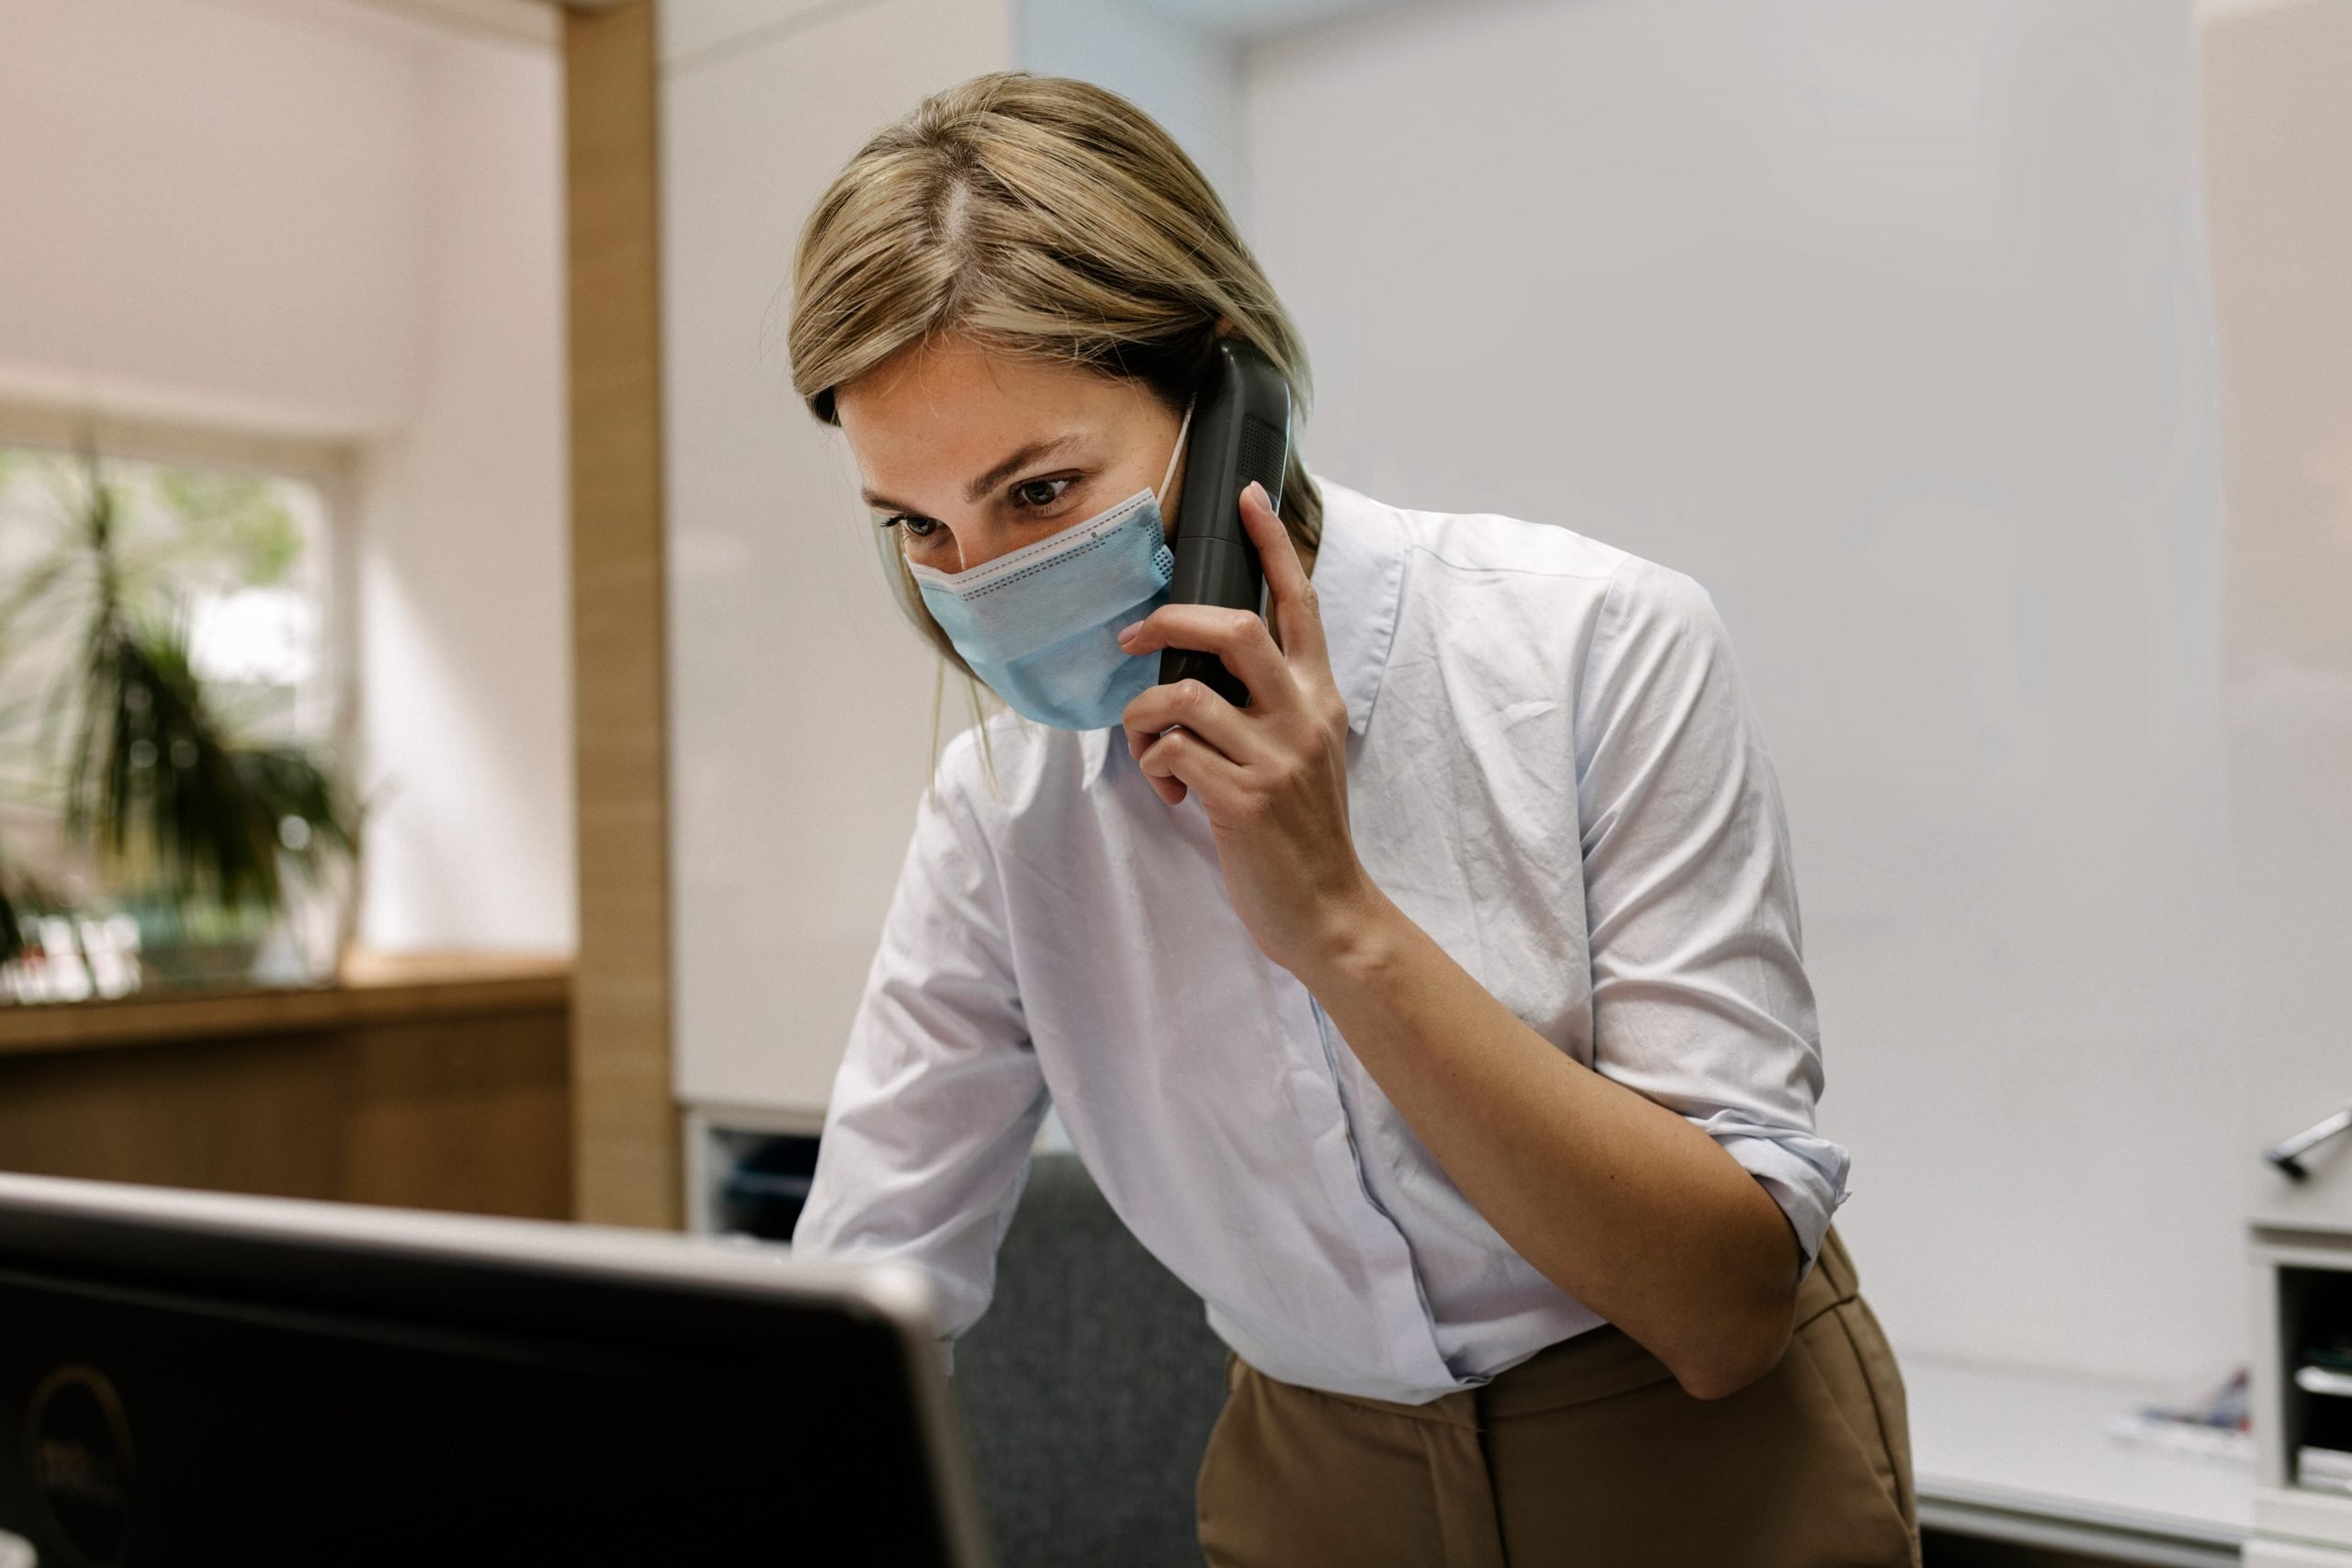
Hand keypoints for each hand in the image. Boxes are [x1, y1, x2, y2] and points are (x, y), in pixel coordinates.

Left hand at [1116, 483, 1376, 974]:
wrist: (1329, 911)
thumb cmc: (1303, 833)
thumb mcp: (1303, 753)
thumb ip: (1271, 706)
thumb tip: (1200, 672)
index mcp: (1319, 697)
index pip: (1300, 604)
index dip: (1273, 545)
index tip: (1248, 497)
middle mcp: (1303, 716)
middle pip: (1236, 628)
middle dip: (1170, 620)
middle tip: (1131, 637)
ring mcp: (1276, 758)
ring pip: (1185, 694)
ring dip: (1145, 715)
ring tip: (1151, 748)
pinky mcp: (1245, 799)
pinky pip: (1172, 752)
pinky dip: (1154, 767)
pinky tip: (1173, 795)